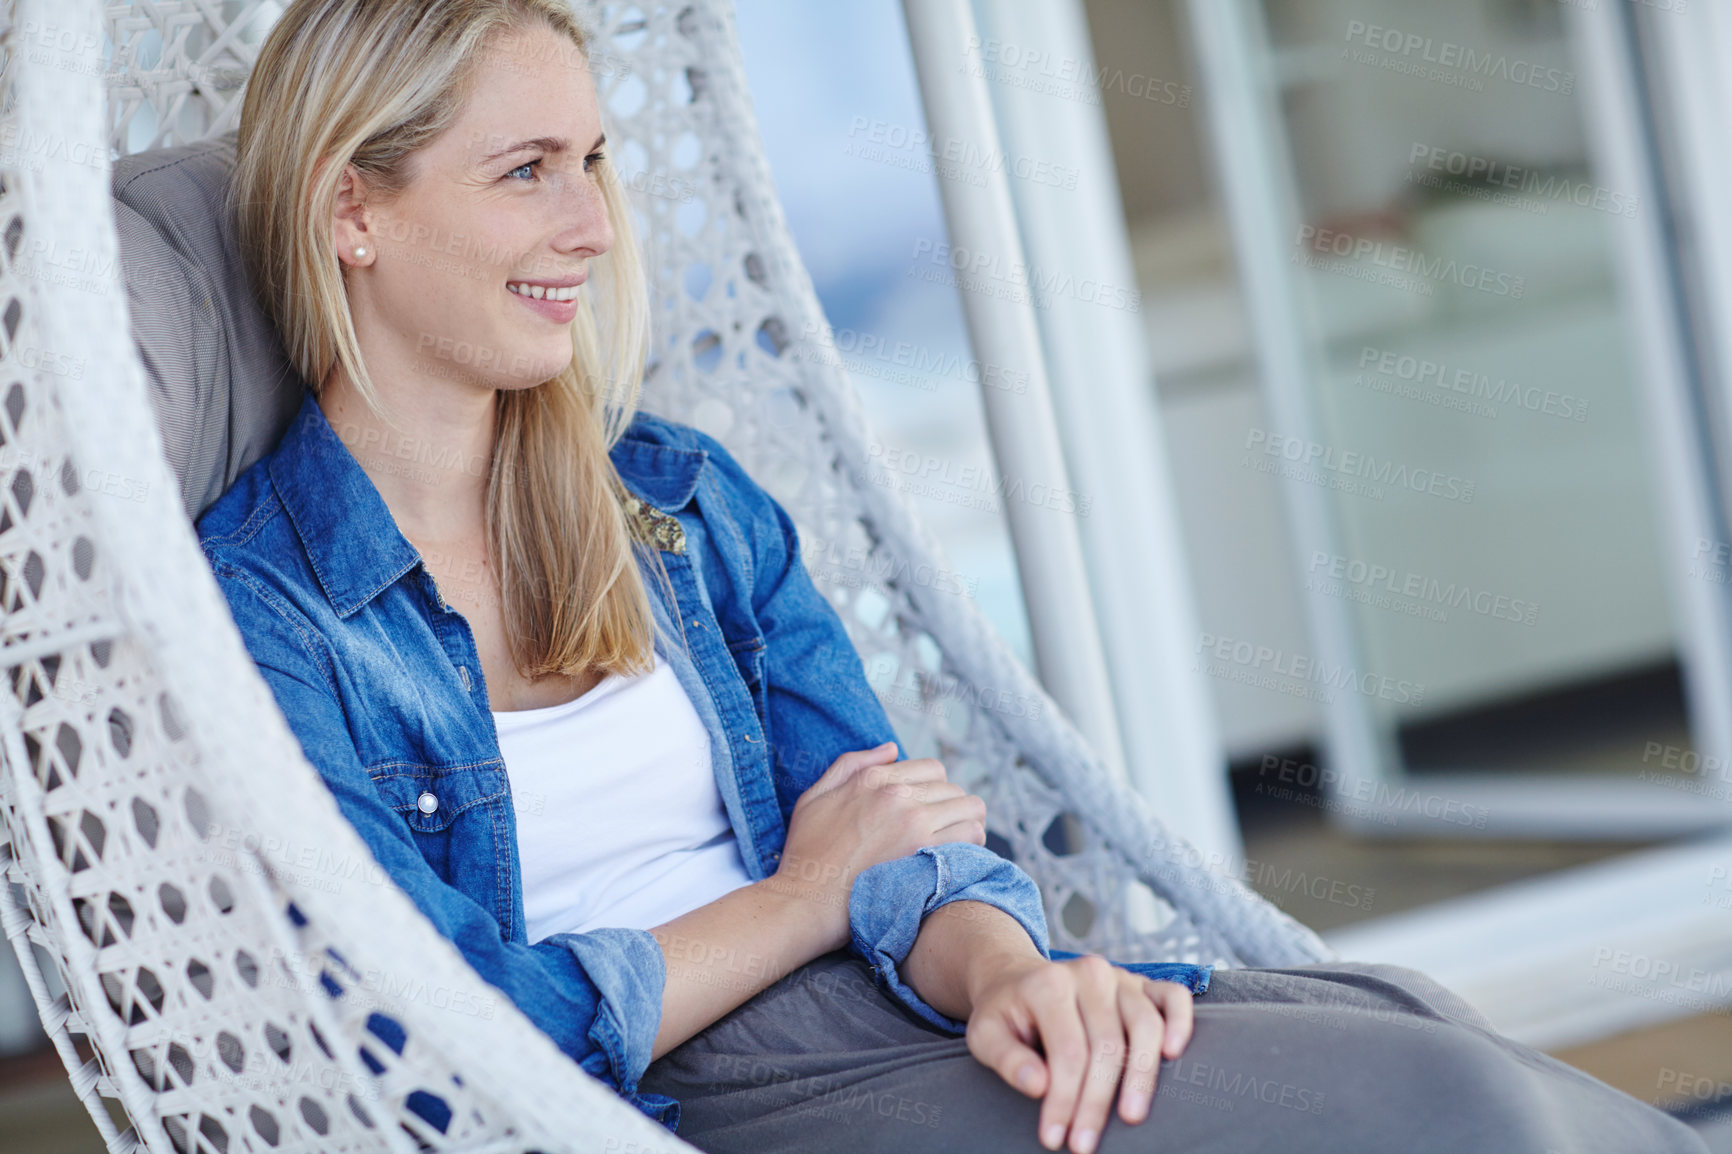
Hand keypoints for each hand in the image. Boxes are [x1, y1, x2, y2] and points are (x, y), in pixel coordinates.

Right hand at [770, 743, 987, 948]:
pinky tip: (957, 859)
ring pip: (970, 808)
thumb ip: (850, 765)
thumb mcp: (814, 797)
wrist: (805, 902)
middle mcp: (897, 794)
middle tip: (942, 830)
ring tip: (956, 842)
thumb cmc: (805, 854)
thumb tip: (891, 749)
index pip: (931, 768)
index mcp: (872, 778)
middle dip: (950, 807)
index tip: (927, 810)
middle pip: (952, 788)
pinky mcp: (926, 853)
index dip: (932, 789)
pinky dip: (971, 843)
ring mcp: (914, 823)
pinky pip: (971, 835)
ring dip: (967, 822)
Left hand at [963, 953, 1193, 1153]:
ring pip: (1145, 1026)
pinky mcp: (1142, 983)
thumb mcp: (985, 1035)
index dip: (1065, 1100)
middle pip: (1107, 1046)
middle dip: (1097, 1102)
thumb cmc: (1005, 1015)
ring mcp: (1120, 976)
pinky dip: (1180, 1023)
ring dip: (1142, 1078)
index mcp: (1049, 984)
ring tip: (1131, 1118)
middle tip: (1085, 1143)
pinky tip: (1174, 1054)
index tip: (1056, 1138)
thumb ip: (1007, 1059)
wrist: (1018, 981)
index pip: (1068, 1052)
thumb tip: (1039, 1085)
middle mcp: (1089, 974)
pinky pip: (1174, 997)